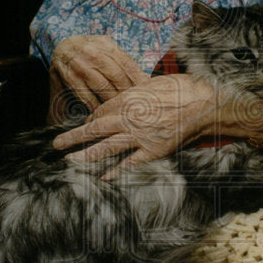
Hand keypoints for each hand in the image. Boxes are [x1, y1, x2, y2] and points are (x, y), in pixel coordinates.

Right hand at [50, 35, 148, 111]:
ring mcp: (80, 65)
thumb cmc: (91, 51)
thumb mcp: (107, 48)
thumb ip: (122, 61)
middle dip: (129, 93)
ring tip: (125, 113)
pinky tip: (104, 115)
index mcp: (106, 44)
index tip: (149, 94)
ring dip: (114, 102)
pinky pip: (87, 96)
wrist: (62, 48)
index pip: (128, 64)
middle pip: (117, 76)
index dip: (139, 80)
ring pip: (103, 87)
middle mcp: (93, 52)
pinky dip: (96, 106)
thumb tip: (145, 81)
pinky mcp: (70, 77)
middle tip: (139, 107)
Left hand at [53, 74, 218, 176]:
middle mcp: (129, 118)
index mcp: (128, 99)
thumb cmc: (182, 89)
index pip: (100, 113)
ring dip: (85, 156)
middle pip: (94, 129)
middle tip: (56, 144)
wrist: (205, 104)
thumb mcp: (152, 84)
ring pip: (105, 148)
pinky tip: (102, 178)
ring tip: (69, 161)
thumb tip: (120, 103)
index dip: (90, 121)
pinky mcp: (153, 151)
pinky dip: (115, 172)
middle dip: (73, 137)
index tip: (84, 127)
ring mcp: (140, 137)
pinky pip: (129, 164)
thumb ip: (133, 95)